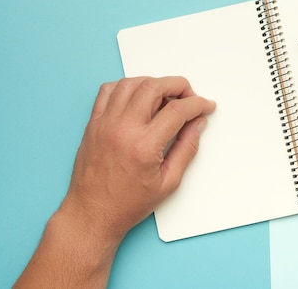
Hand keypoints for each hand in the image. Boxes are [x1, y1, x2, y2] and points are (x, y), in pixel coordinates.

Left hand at [59, 76, 215, 243]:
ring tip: (165, 96)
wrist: (92, 214)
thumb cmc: (126, 204)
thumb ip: (186, 149)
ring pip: (131, 83)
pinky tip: (137, 97)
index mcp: (144, 146)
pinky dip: (125, 86)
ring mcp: (104, 124)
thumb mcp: (168, 182)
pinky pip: (107, 91)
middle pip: (154, 87)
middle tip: (189, 96)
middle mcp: (122, 129)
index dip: (198, 104)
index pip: (177, 110)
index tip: (205, 106)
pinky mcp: (93, 124)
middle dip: (178, 85)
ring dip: (153, 83)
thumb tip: (197, 125)